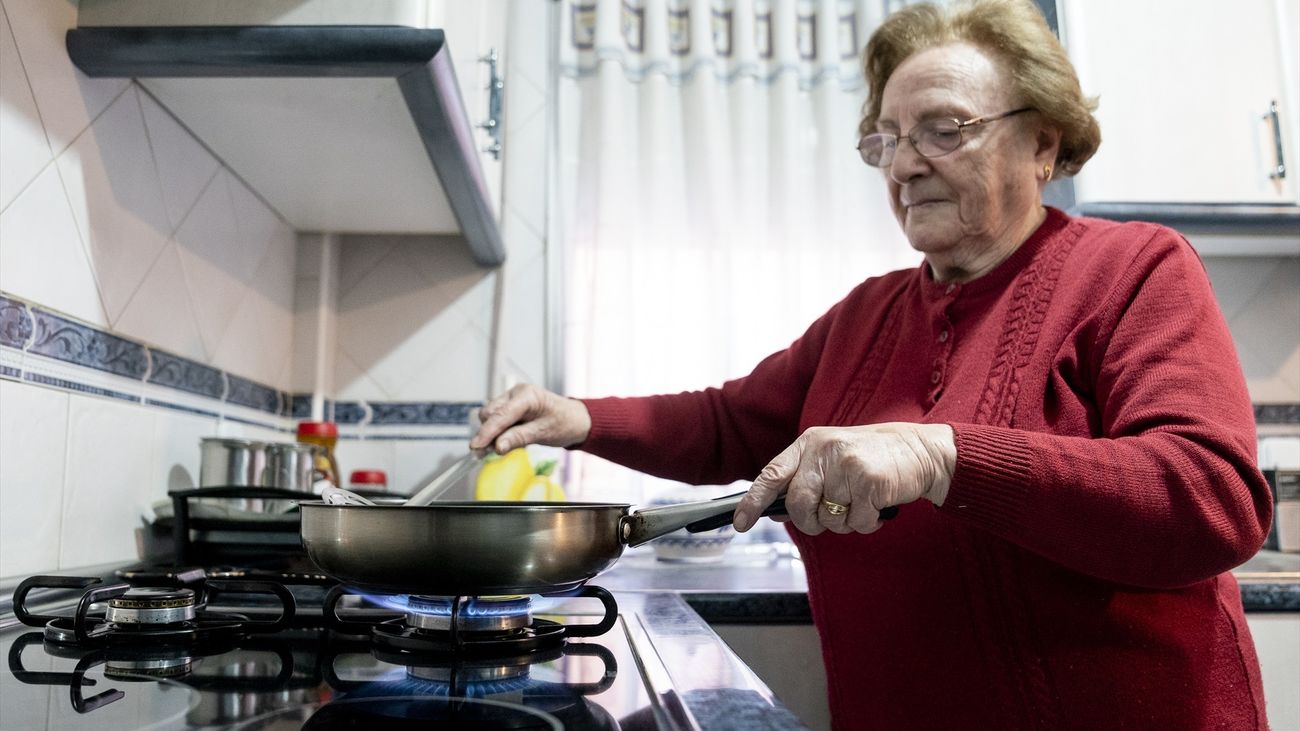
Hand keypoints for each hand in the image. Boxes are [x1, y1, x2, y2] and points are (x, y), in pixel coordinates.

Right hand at [470, 384, 592, 453]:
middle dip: (488, 433)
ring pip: (490, 416)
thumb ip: (518, 438)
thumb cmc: (564, 423)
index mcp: (527, 395)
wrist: (575, 420)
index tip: (475, 447)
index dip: (486, 432)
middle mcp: (516, 393)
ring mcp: (512, 399)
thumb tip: (496, 447)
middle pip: (489, 413)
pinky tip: (508, 440)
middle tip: (489, 453)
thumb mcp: (543, 433)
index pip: (500, 415)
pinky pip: (496, 419)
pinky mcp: (510, 407)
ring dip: (492, 433)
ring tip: (506, 445)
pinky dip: (498, 432)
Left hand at [733, 423, 955, 534]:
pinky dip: (867, 523)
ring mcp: (846, 465)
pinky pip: (856, 523)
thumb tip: (776, 510)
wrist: (921, 451)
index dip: (753, 501)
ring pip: (829, 519)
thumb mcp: (832, 458)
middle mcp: (824, 451)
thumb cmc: (873, 459)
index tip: (740, 523)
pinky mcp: (869, 482)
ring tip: (861, 502)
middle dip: (812, 522)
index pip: (772, 475)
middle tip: (832, 516)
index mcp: (809, 443)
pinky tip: (877, 505)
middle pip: (799, 505)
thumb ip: (805, 479)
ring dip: (846, 522)